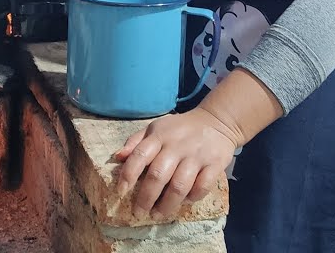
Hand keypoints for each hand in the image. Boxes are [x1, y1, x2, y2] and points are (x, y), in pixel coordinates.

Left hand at [113, 108, 237, 218]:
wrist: (217, 121)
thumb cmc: (180, 129)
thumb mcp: (156, 128)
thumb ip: (136, 141)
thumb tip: (117, 157)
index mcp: (160, 136)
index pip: (140, 155)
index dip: (128, 175)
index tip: (121, 192)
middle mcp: (177, 146)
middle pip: (158, 175)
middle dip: (146, 197)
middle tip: (139, 212)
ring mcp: (196, 156)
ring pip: (179, 186)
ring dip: (166, 204)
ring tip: (158, 214)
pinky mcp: (214, 164)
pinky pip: (202, 187)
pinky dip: (192, 197)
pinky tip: (185, 201)